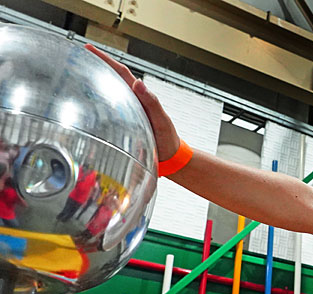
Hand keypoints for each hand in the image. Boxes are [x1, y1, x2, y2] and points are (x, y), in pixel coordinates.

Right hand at [84, 44, 180, 161]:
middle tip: (75, 57)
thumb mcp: (161, 120)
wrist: (170, 157)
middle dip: (94, 66)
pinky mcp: (123, 123)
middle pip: (111, 78)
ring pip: (107, 93)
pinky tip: (82, 105)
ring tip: (73, 75)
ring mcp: (127, 111)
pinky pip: (106, 109)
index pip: (120, 72)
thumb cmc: (167, 139)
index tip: (88, 49)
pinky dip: (95, 103)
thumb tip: (139, 82)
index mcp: (140, 97)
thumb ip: (151, 103)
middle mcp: (132, 101)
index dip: (105, 59)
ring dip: (93, 83)